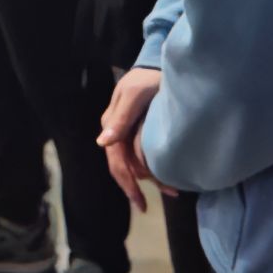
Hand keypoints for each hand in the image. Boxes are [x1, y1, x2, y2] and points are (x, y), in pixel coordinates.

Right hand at [99, 68, 163, 211]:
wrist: (157, 64)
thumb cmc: (146, 78)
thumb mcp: (135, 95)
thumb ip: (121, 118)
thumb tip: (102, 143)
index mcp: (111, 124)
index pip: (116, 161)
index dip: (127, 183)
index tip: (139, 202)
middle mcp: (115, 131)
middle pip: (121, 166)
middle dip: (133, 188)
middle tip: (144, 208)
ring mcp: (125, 132)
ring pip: (132, 163)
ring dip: (149, 180)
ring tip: (170, 192)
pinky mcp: (136, 131)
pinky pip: (139, 155)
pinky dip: (152, 168)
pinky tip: (166, 177)